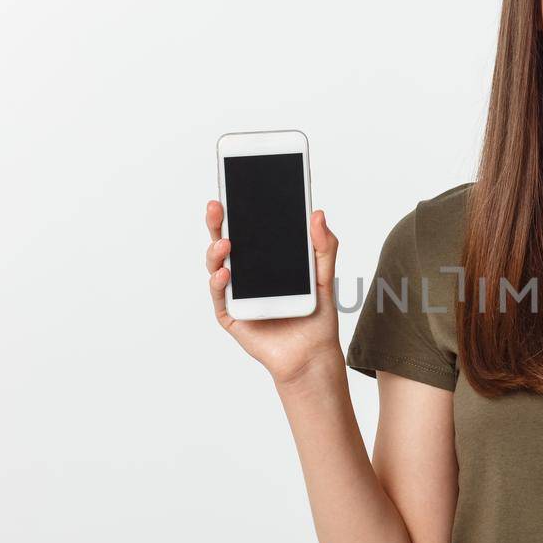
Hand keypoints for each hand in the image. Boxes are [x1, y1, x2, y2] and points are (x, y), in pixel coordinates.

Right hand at [205, 200, 342, 386]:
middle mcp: (246, 273)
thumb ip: (324, 246)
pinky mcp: (230, 315)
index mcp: (265, 259)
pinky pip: (220, 296)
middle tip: (218, 205)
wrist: (313, 355)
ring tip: (226, 243)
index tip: (236, 187)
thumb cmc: (317, 317)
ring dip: (217, 252)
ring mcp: (235, 293)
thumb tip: (317, 213)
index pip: (248, 229)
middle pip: (226, 241)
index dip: (240, 209)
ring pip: (217, 266)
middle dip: (219, 222)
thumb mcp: (325, 277)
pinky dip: (219, 283)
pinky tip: (224, 274)